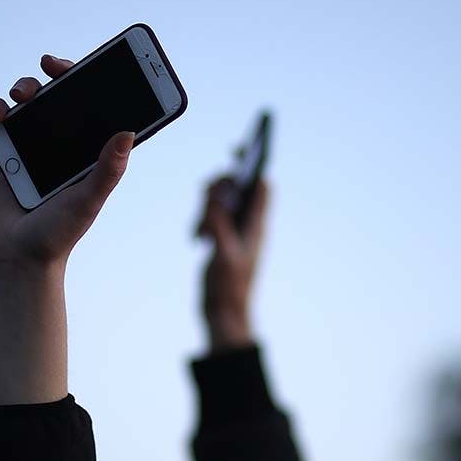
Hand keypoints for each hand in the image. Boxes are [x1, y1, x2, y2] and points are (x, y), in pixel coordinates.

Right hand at [0, 53, 135, 403]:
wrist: (18, 258)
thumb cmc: (60, 234)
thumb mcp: (89, 199)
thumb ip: (107, 169)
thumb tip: (128, 132)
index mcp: (93, 153)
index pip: (101, 107)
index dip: (100, 80)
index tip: (97, 60)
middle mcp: (68, 144)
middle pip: (65, 95)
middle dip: (58, 74)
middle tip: (51, 66)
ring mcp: (37, 146)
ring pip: (32, 102)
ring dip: (24, 87)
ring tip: (22, 94)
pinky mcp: (9, 153)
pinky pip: (3, 121)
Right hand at [196, 177, 269, 350]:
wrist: (223, 312)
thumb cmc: (229, 287)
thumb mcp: (224, 256)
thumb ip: (220, 226)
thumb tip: (216, 199)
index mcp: (257, 225)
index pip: (261, 185)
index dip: (253, 163)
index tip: (237, 148)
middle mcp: (248, 224)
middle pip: (237, 188)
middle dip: (220, 187)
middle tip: (207, 202)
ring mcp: (234, 230)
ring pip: (221, 201)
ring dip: (207, 207)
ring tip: (201, 231)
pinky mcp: (222, 238)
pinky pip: (211, 216)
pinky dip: (203, 220)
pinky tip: (199, 238)